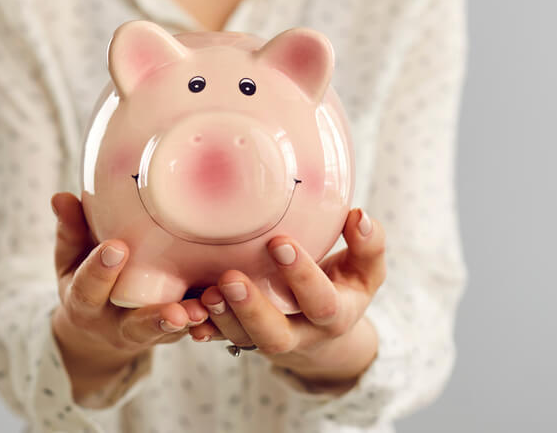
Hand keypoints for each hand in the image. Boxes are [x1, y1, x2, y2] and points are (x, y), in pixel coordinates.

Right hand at [49, 192, 208, 404]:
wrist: (98, 330)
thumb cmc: (86, 278)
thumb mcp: (71, 258)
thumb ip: (71, 230)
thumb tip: (60, 196)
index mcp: (83, 302)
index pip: (88, 288)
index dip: (100, 269)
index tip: (117, 247)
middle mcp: (113, 324)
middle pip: (132, 325)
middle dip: (153, 316)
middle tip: (173, 307)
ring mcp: (144, 334)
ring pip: (165, 334)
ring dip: (185, 323)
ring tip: (202, 312)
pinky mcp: (171, 335)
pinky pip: (190, 333)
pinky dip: (207, 324)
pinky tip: (222, 309)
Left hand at [188, 208, 385, 388]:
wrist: (326, 329)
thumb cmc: (345, 284)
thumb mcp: (367, 268)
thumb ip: (368, 243)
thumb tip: (359, 215)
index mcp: (335, 315)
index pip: (321, 302)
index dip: (302, 276)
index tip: (279, 242)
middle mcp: (301, 335)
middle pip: (276, 334)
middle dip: (252, 308)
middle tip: (230, 276)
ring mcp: (270, 341)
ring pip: (243, 340)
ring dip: (222, 318)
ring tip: (206, 292)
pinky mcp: (244, 339)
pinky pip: (221, 340)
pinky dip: (204, 330)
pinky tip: (187, 316)